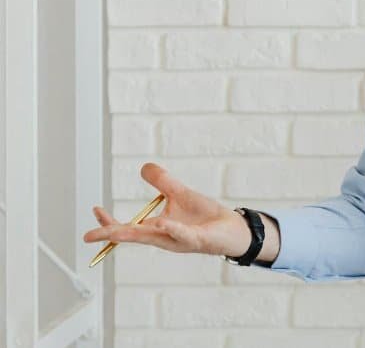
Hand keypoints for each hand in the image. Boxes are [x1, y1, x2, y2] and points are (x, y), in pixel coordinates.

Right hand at [82, 162, 250, 257]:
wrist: (233, 228)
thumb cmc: (206, 217)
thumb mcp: (181, 194)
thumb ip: (162, 182)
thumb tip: (144, 168)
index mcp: (157, 228)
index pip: (128, 227)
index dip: (110, 222)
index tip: (95, 210)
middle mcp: (164, 237)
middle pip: (133, 236)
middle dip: (111, 234)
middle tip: (88, 236)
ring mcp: (180, 240)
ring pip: (153, 238)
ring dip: (134, 234)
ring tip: (114, 232)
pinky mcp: (198, 240)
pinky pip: (183, 235)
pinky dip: (173, 229)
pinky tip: (163, 223)